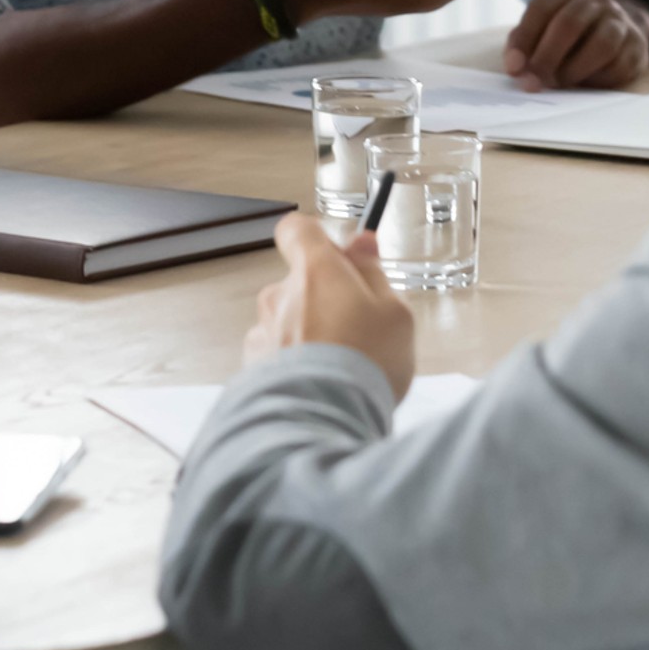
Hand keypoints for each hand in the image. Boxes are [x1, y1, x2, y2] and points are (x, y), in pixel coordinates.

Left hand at [244, 213, 415, 402]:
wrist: (324, 421)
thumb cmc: (364, 364)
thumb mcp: (395, 313)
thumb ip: (374, 272)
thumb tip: (361, 243)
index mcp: (314, 270)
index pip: (297, 228)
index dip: (319, 238)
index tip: (342, 256)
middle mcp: (280, 293)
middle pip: (299, 279)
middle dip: (325, 297)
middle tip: (359, 326)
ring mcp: (263, 329)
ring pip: (288, 318)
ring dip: (309, 332)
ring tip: (343, 364)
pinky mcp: (253, 364)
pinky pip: (276, 351)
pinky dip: (295, 361)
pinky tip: (321, 382)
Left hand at [504, 0, 648, 89]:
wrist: (613, 25)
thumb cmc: (564, 29)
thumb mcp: (540, 25)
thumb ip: (523, 42)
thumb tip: (517, 68)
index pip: (541, 8)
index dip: (525, 40)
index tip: (514, 68)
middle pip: (570, 24)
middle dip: (547, 57)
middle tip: (533, 82)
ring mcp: (621, 18)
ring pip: (601, 45)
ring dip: (574, 70)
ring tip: (558, 83)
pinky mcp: (638, 45)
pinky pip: (619, 66)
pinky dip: (597, 80)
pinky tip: (584, 83)